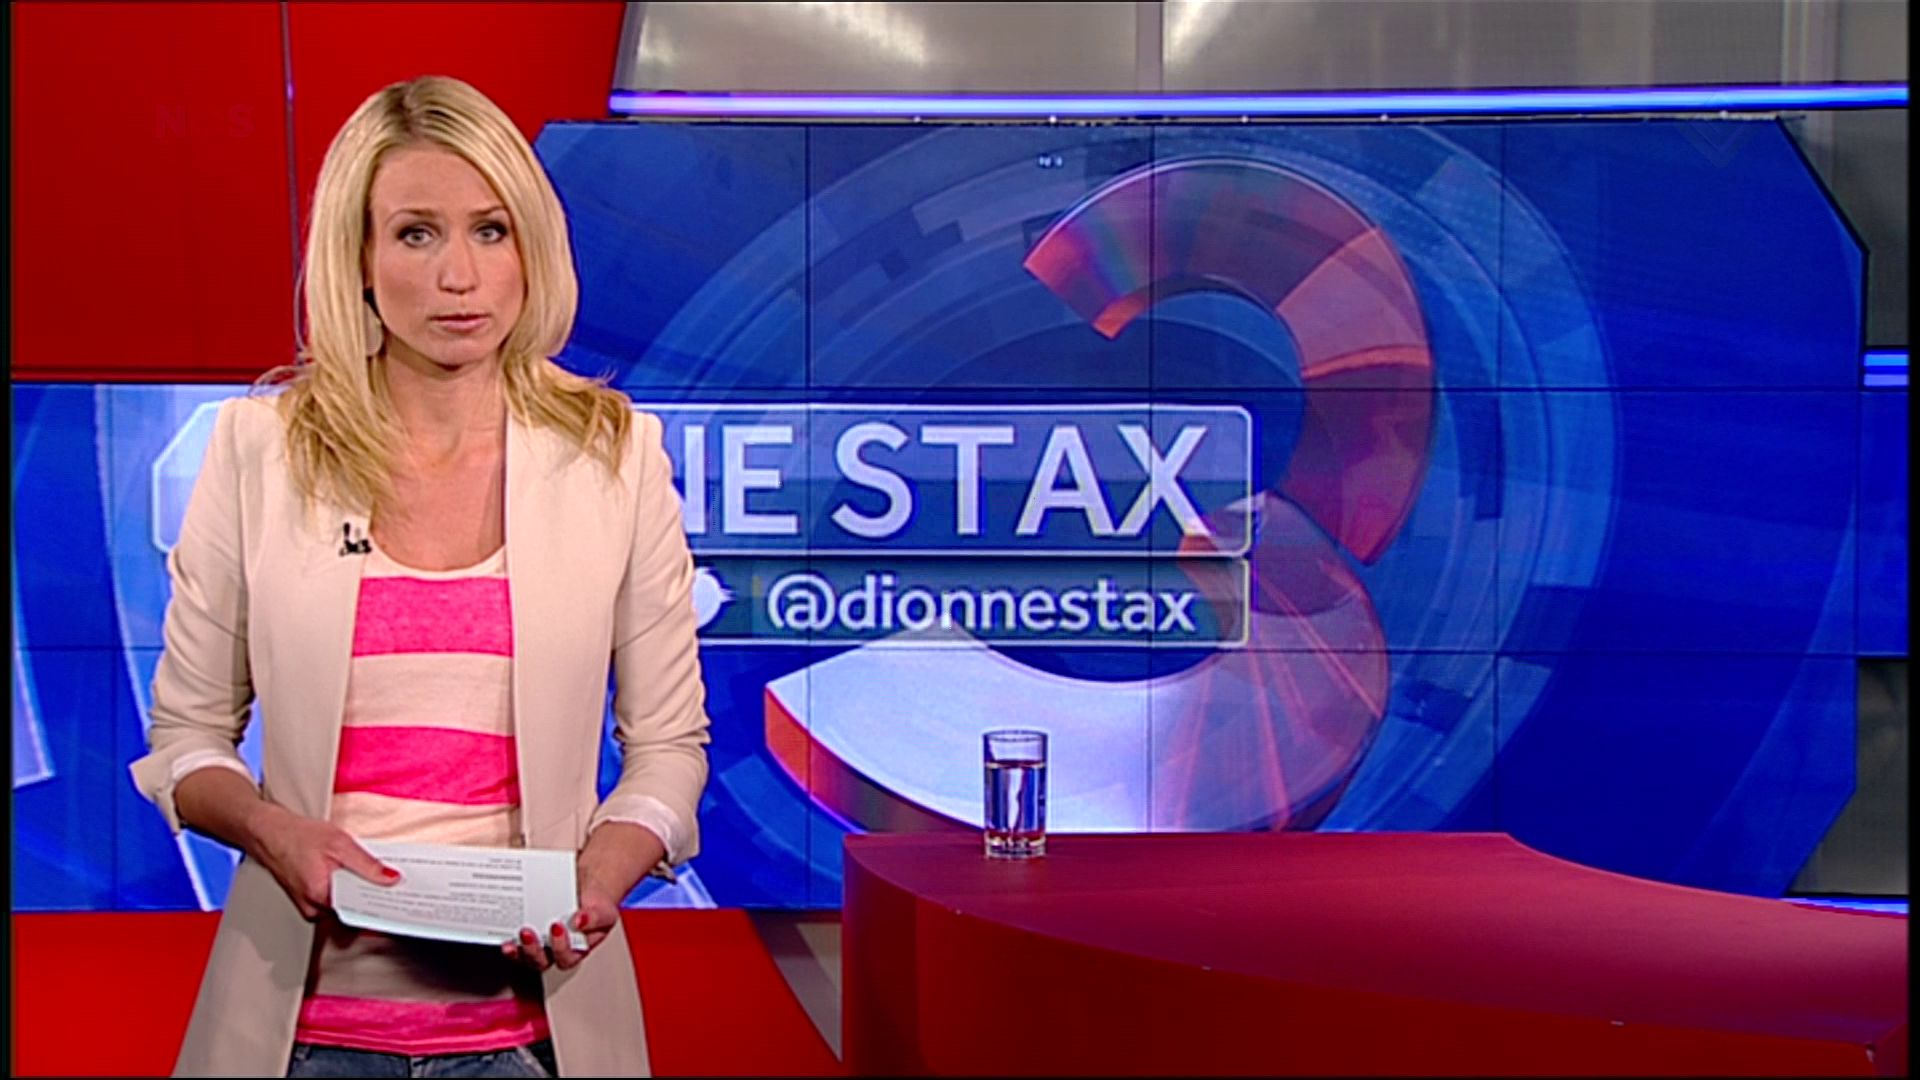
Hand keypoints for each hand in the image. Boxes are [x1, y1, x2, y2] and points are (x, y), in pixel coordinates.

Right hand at [246, 804, 399, 920]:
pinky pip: (335, 901)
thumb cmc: (298, 836)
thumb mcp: (339, 844)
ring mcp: (310, 907)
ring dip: (360, 894)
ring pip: (345, 906)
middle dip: (373, 898)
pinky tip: (356, 878)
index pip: (360, 911)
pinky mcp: (309, 901)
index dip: (382, 904)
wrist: (268, 833)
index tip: (399, 899)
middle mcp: (314, 910)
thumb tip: (391, 878)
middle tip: (393, 886)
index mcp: (321, 897)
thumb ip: (367, 864)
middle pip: (354, 910)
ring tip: (376, 880)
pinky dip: (347, 891)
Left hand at [504, 881, 619, 972]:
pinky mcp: (525, 936)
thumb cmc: (595, 905)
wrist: (586, 889)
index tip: (556, 927)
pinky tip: (505, 933)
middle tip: (528, 932)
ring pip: (525, 956)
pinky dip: (508, 940)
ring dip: (517, 949)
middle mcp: (554, 953)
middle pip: (540, 962)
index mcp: (575, 951)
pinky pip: (514, 943)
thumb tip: (579, 921)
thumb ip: (595, 918)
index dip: (560, 947)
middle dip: (532, 950)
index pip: (566, 958)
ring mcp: (538, 946)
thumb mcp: (604, 910)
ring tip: (517, 933)